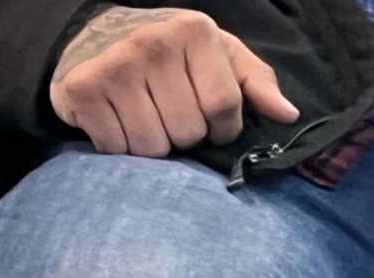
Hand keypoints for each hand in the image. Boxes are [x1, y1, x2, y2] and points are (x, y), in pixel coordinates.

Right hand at [51, 7, 297, 156]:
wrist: (97, 39)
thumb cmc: (169, 55)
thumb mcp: (217, 56)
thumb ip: (254, 83)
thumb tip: (288, 115)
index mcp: (195, 31)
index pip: (222, 106)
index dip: (222, 129)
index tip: (213, 125)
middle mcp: (155, 44)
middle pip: (186, 132)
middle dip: (182, 137)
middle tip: (170, 118)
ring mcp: (117, 66)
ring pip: (151, 147)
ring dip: (151, 147)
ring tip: (145, 121)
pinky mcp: (85, 90)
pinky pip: (116, 149)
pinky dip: (119, 148)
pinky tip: (118, 124)